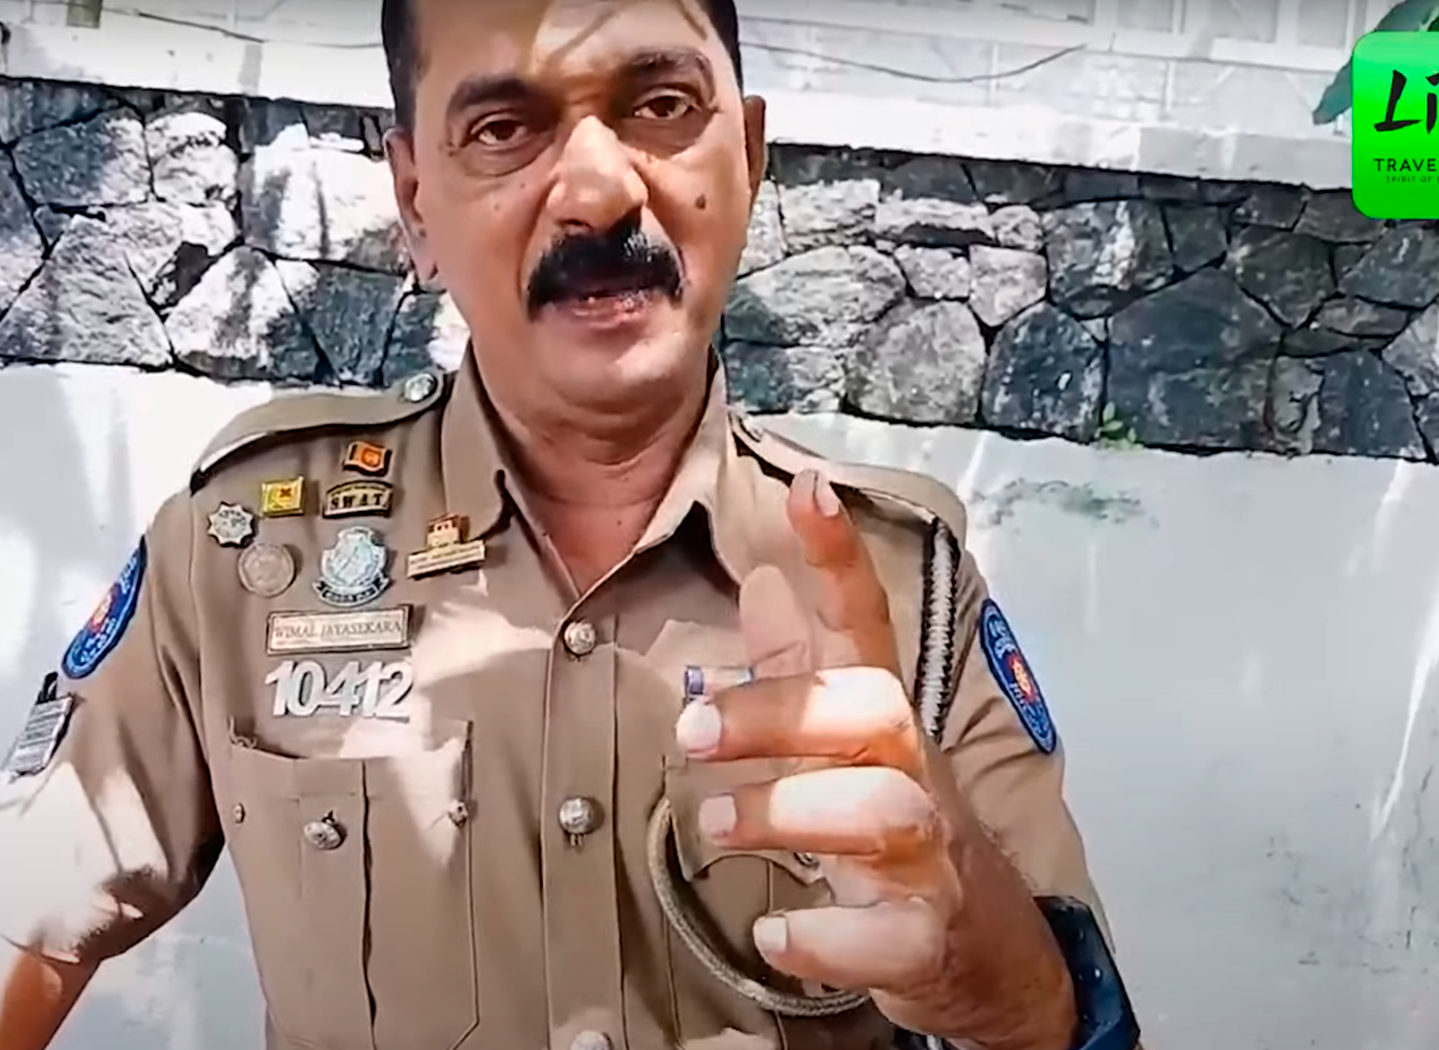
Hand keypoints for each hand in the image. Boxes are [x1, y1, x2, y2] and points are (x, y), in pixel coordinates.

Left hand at [674, 469, 1070, 1046]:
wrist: (985, 956)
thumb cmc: (897, 834)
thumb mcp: (846, 747)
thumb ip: (800, 670)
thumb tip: (761, 581)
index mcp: (884, 723)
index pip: (868, 625)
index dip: (840, 557)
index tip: (807, 488)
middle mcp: (913, 775)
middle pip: (873, 710)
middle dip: (781, 710)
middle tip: (691, 732)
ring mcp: (929, 857)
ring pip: (882, 812)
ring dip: (788, 812)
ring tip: (714, 827)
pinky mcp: (927, 938)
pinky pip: (891, 935)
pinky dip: (827, 937)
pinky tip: (776, 935)